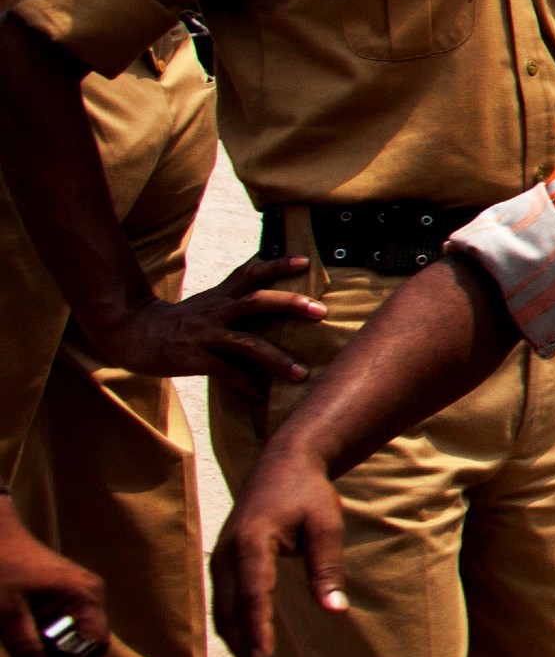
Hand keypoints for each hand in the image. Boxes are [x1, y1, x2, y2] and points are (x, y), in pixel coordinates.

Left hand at [0, 521, 104, 656]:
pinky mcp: (71, 588)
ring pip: (78, 631)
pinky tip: (26, 622)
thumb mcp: (7, 617)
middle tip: (27, 653)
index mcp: (83, 597)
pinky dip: (50, 629)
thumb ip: (27, 649)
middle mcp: (91, 592)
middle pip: (89, 640)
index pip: (97, 644)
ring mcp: (83, 588)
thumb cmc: (1, 572)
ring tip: (22, 634)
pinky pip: (70, 619)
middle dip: (60, 653)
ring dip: (53, 641)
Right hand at [90, 253, 325, 391]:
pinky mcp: (193, 358)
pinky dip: (249, 384)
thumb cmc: (181, 321)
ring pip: (247, 342)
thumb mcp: (210, 301)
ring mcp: (205, 335)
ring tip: (302, 373)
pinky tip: (266, 395)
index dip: (278, 264)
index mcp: (222, 296)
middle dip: (290, 305)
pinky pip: (227, 373)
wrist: (131, 333)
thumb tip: (275, 286)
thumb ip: (239, 294)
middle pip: (257, 301)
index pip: (252, 272)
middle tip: (321, 311)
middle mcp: (217, 311)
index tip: (306, 261)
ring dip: (277, 359)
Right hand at [213, 447, 348, 656]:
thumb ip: (327, 569)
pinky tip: (247, 647)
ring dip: (237, 642)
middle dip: (245, 648)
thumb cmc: (308, 495)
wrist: (282, 464)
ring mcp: (219, 558)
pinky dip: (233, 626)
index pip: (253, 596)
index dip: (258, 631)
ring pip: (221, 610)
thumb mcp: (326, 527)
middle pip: (231, 611)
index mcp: (252, 543)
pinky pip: (222, 601)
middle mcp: (227, 553)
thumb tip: (336, 611)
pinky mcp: (221, 562)